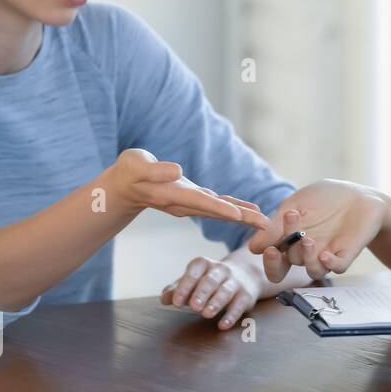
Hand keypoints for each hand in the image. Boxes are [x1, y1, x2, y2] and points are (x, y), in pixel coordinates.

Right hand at [105, 149, 270, 229]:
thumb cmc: (129, 172)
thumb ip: (155, 170)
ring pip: (221, 211)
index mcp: (173, 195)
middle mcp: (185, 204)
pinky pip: (218, 205)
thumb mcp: (137, 165)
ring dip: (243, 217)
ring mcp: (190, 203)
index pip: (201, 202)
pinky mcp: (193, 198)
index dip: (220, 208)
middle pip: (218, 212)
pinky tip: (248, 211)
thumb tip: (176, 171)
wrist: (124, 185)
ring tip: (264, 221)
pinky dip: (234, 208)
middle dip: (242, 219)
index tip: (240, 216)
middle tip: (266, 226)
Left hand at [161, 256, 260, 330]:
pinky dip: (232, 315)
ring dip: (216, 302)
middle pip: (211, 281)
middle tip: (194, 307)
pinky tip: (223, 325)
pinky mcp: (246, 296)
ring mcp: (235, 282)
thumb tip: (164, 299)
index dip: (185, 286)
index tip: (177, 302)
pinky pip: (239, 305)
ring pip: (226, 291)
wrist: (246, 275)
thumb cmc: (210, 281)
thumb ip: (177, 289)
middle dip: (202, 293)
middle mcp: (221, 270)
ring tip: (206, 314)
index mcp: (204, 265)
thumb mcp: (193, 281)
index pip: (194, 272)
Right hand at [247, 179, 390, 281]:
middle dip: (284, 253)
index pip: (274, 260)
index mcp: (290, 241)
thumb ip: (276, 225)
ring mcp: (326, 255)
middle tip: (280, 246)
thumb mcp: (295, 204)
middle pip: (289, 263)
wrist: (358, 194)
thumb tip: (252, 248)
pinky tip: (325, 254)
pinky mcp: (345, 255)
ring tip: (307, 239)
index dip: (269, 259)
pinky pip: (336, 268)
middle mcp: (306, 252)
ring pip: (312, 270)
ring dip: (306, 258)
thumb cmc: (325, 198)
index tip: (269, 247)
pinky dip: (330, 264)